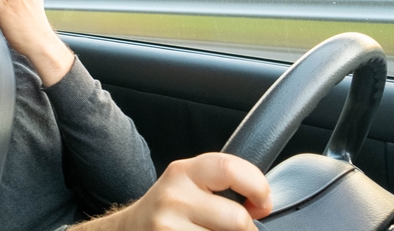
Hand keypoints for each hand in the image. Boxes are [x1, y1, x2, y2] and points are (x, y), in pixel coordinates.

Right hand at [73, 153, 272, 230]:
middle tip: (243, 229)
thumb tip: (263, 201)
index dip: (258, 187)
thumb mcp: (189, 183)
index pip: (230, 169)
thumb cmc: (170, 208)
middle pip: (236, 219)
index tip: (263, 203)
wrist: (130, 230)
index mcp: (183, 172)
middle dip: (248, 230)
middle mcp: (174, 198)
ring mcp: (168, 228)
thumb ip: (220, 182)